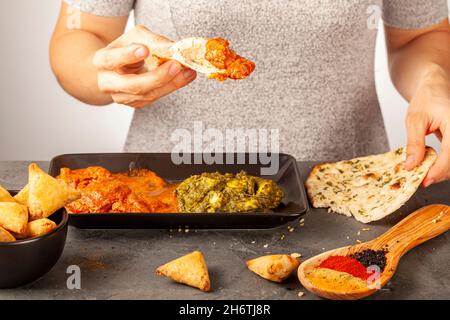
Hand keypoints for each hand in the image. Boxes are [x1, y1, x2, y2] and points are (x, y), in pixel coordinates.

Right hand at [93, 25, 195, 107]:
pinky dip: (171, 87)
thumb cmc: (126, 48)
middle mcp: (108, 82)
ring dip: (171, 83)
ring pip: (147, 94)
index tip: (145, 49)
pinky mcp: (135, 103)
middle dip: (157, 76)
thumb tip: (174, 48)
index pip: (112, 59)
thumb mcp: (136, 37)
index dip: (128, 55)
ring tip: (188, 72)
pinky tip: (184, 78)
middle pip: (133, 84)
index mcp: (102, 61)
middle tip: (176, 65)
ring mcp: (121, 96)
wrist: (117, 67)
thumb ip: (153, 40)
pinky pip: (155, 97)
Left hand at [405, 64, 449, 186]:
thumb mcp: (414, 120)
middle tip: (421, 179)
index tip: (424, 180)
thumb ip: (414, 143)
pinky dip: (444, 163)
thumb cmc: (427, 98)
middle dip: (439, 173)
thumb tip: (412, 165)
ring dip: (442, 170)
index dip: (438, 170)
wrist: (436, 86)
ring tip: (424, 172)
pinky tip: (431, 165)